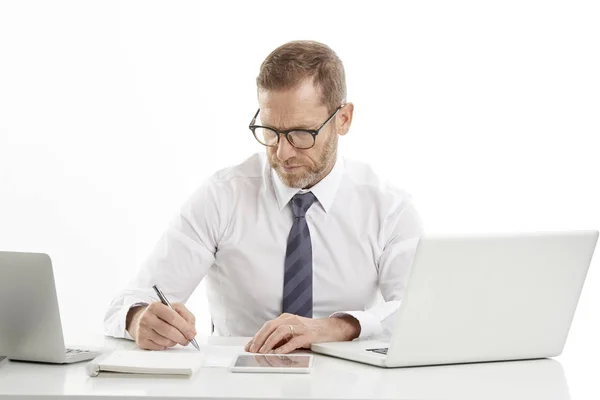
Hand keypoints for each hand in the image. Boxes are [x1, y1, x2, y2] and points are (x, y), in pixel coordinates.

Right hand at [126, 302, 196, 349]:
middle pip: (169, 331)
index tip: (192, 333)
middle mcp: (147, 317)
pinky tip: (165, 339)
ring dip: (174, 341)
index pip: (172, 317)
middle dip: (182, 337)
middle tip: (188, 340)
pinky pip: (159, 347)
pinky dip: (166, 345)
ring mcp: (142, 330)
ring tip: (175, 337)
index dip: (184, 327)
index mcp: (156, 306)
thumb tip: (191, 331)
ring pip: (165, 341)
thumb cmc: (162, 314)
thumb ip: (187, 317)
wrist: (141, 319)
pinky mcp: (141, 341)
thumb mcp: (175, 308)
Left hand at [244, 313, 359, 354]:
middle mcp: (291, 319)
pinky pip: (294, 340)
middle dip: (260, 339)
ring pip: (280, 331)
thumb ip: (280, 337)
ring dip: (269, 342)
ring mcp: (300, 326)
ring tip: (263, 352)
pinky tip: (278, 352)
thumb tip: (264, 346)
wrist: (330, 329)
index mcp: (286, 318)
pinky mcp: (308, 334)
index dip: (257, 336)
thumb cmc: (310, 331)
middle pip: (271, 327)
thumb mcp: (293, 331)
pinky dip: (285, 346)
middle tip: (253, 350)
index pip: (267, 326)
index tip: (249, 346)